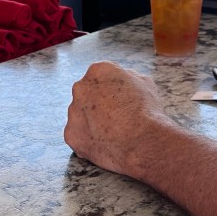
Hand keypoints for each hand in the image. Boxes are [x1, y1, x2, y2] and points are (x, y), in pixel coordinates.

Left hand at [64, 61, 169, 175]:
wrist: (141, 142)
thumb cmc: (146, 112)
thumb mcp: (145, 83)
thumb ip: (129, 77)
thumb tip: (126, 78)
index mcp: (98, 71)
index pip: (101, 77)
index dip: (112, 90)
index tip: (120, 101)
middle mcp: (80, 88)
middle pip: (86, 95)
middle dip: (98, 104)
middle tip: (115, 117)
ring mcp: (73, 112)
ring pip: (80, 116)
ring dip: (91, 122)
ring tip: (112, 133)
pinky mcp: (70, 134)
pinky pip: (78, 136)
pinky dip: (88, 140)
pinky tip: (104, 144)